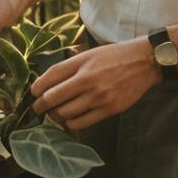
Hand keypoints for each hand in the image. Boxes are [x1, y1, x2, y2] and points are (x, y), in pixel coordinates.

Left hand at [31, 38, 160, 130]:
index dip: (37, 87)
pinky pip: (81, 123)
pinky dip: (71, 123)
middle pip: (53, 98)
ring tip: (54, 115)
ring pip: (65, 113)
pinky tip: (70, 120)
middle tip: (37, 108)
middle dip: (40, 106)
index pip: (51, 76)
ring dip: (55, 116)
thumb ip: (71, 66)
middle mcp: (88, 79)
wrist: (144, 62)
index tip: (32, 93)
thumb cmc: (115, 56)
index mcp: (82, 62)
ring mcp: (98, 96)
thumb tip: (49, 82)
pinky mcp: (109, 110)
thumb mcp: (91, 53)